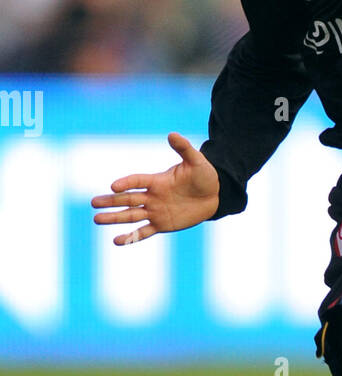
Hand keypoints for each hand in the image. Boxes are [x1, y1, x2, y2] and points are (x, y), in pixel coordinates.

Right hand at [91, 132, 219, 245]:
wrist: (214, 195)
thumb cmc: (204, 175)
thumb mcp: (196, 161)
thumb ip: (184, 148)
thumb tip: (172, 134)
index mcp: (158, 181)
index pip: (138, 182)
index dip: (127, 183)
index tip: (114, 186)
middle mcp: (153, 196)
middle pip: (128, 199)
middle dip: (111, 202)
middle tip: (93, 202)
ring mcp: (155, 211)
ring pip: (131, 216)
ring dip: (114, 218)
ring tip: (97, 219)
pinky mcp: (162, 225)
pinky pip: (143, 232)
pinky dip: (131, 237)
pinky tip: (116, 241)